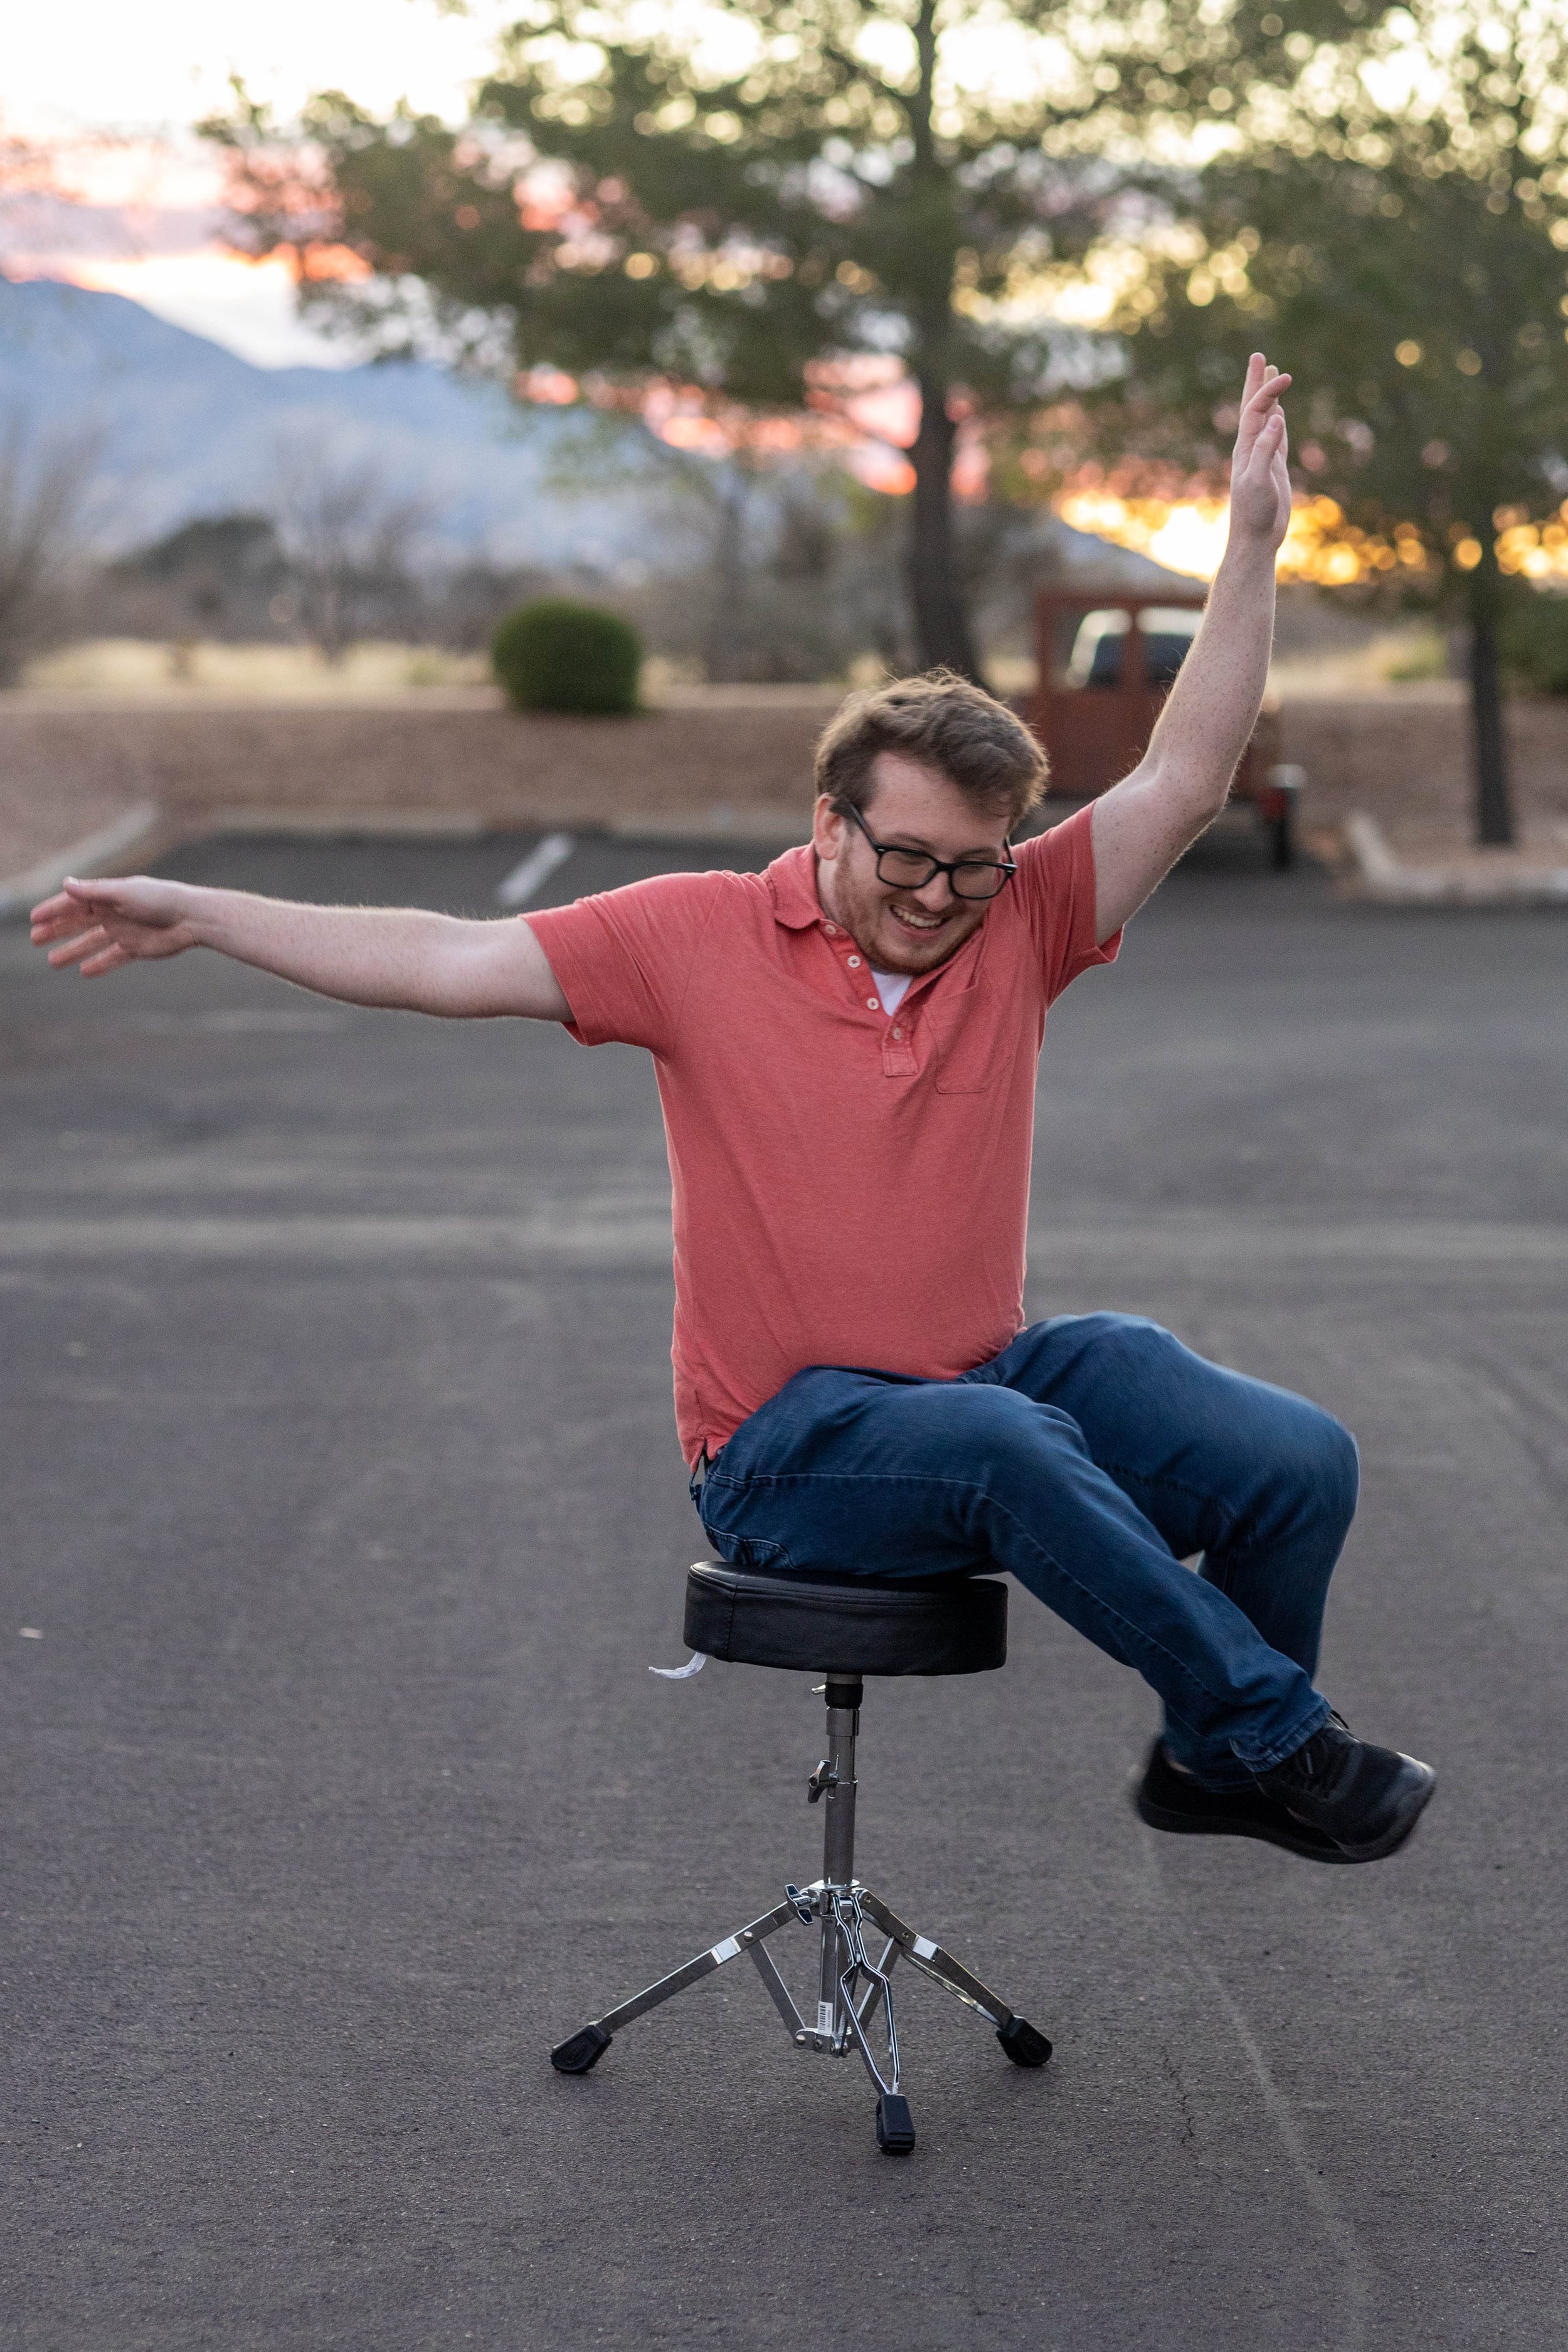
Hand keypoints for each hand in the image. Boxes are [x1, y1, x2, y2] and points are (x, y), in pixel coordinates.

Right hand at [30, 874, 198, 976]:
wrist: (192, 918)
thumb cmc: (160, 900)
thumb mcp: (123, 894)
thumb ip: (94, 892)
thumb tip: (66, 884)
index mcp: (108, 896)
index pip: (74, 902)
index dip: (54, 910)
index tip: (34, 920)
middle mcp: (114, 912)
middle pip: (79, 922)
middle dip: (57, 930)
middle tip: (34, 940)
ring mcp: (124, 931)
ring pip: (92, 942)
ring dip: (73, 950)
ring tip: (52, 961)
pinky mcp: (137, 948)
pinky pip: (113, 958)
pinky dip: (100, 964)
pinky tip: (84, 972)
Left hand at [1227, 352, 1292, 553]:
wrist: (1255, 538)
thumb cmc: (1253, 513)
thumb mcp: (1258, 480)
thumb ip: (1266, 450)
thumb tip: (1276, 417)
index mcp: (1245, 447)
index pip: (1255, 409)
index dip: (1268, 390)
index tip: (1285, 376)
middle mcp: (1251, 447)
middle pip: (1253, 406)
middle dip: (1256, 381)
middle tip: (1259, 356)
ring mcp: (1263, 456)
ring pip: (1266, 418)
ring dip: (1268, 397)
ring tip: (1271, 377)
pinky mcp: (1274, 467)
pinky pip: (1276, 436)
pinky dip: (1278, 420)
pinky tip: (1279, 413)